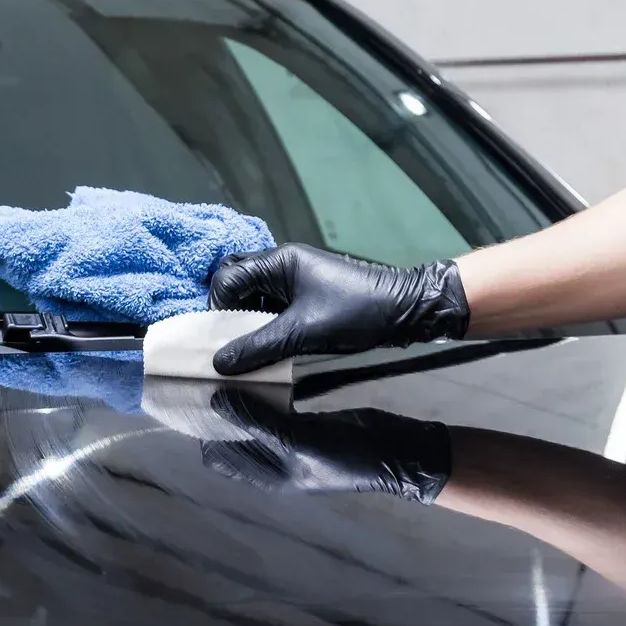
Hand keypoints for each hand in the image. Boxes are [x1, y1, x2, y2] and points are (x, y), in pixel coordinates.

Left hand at [201, 389, 451, 503]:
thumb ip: (257, 421)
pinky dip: (264, 392)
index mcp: (267, 475)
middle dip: (218, 409)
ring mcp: (290, 442)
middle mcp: (273, 461)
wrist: (398, 453)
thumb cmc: (348, 456)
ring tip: (227, 366)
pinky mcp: (306, 424)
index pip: (218, 456)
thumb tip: (215, 400)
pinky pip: (275, 408)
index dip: (202, 431)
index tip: (191, 396)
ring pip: (252, 418)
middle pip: (231, 435)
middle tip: (205, 373)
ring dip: (240, 397)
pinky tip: (261, 368)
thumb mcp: (299, 440)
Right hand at [208, 243, 469, 374]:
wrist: (407, 310)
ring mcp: (297, 281)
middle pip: (238, 285)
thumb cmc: (356, 312)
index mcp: (279, 262)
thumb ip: (258, 347)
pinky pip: (275, 309)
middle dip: (230, 315)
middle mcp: (283, 266)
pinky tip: (271, 347)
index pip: (227, 279)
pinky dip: (267, 327)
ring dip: (249, 324)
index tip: (221, 339)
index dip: (218, 309)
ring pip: (256, 300)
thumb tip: (218, 363)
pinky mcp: (309, 297)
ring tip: (250, 350)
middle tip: (232, 344)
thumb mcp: (303, 332)